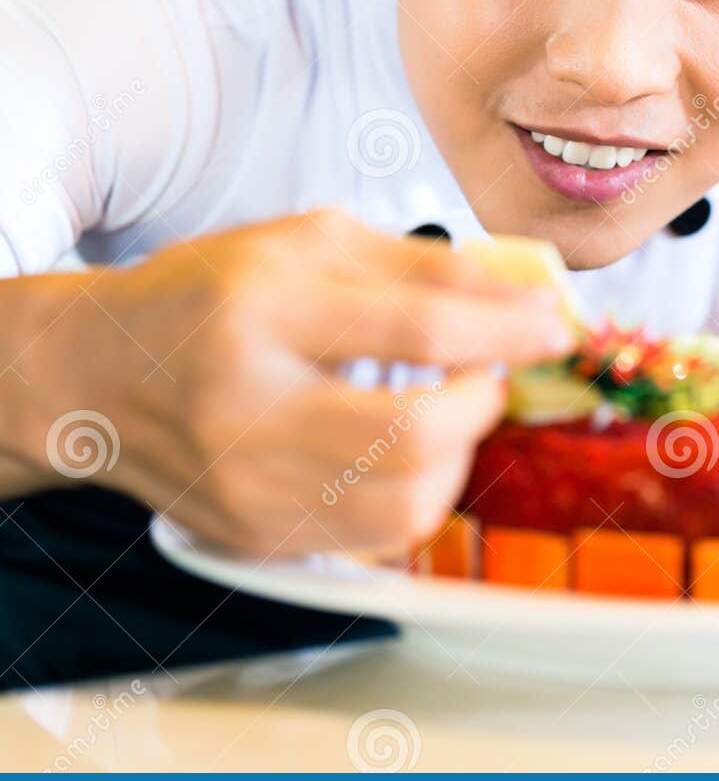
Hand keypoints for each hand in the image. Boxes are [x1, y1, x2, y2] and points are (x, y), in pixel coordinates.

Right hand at [11, 211, 574, 558]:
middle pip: (411, 436)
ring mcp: (244, 486)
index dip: (505, 327)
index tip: (555, 325)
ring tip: (441, 412)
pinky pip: (371, 536)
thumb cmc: (211, 293)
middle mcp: (247, 404)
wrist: (101, 374)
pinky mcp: (252, 537)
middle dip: (479, 405)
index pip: (414, 326)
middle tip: (483, 376)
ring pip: (401, 504)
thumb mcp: (311, 243)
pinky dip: (412, 494)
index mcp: (263, 308)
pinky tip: (398, 451)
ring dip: (455, 457)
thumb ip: (422, 265)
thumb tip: (526, 295)